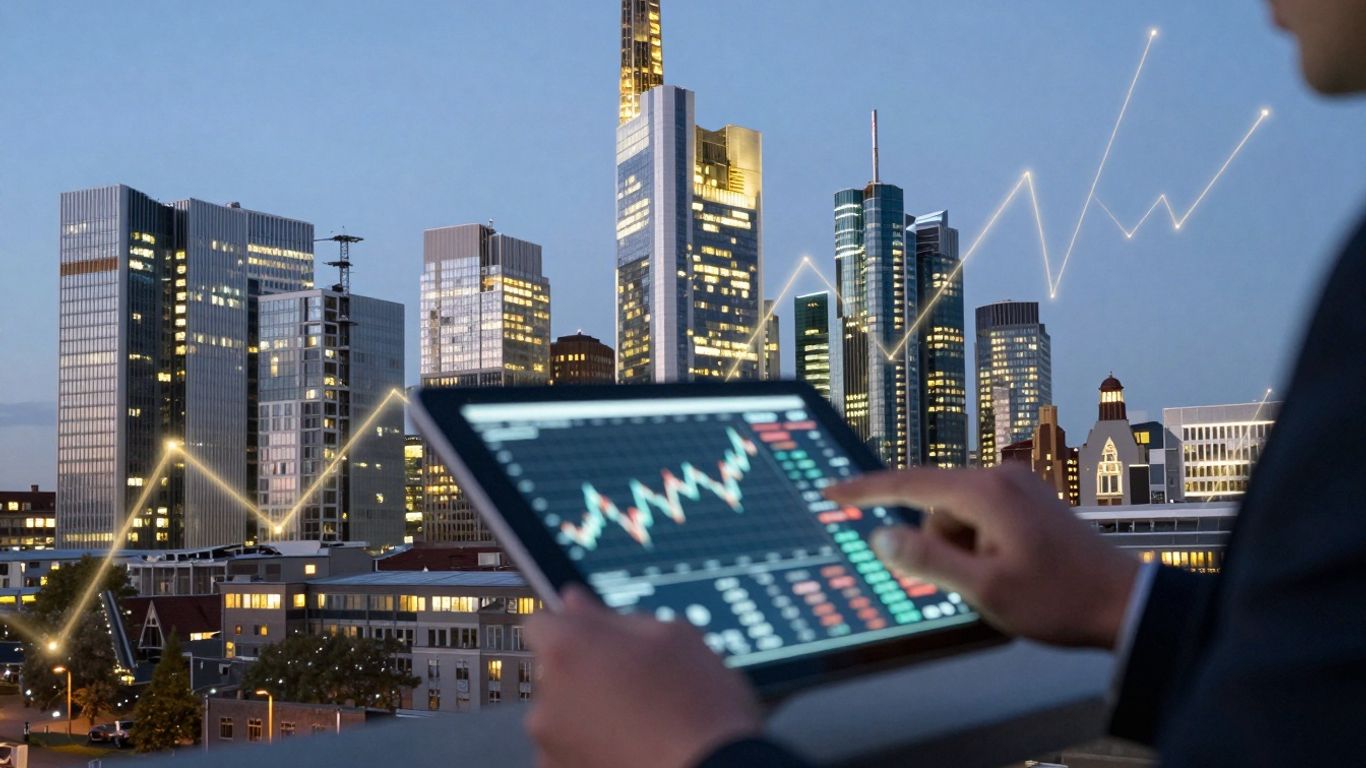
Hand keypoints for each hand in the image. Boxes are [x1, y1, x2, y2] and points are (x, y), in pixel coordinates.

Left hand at [524, 586, 762, 767]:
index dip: (572, 629)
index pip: (541, 622)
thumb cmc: (700, 707)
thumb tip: (576, 601)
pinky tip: (632, 748)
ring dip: (588, 714)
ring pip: (562, 714)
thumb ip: (613, 616)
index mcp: (568, 648)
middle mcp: (548, 696)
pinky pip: (568, 752)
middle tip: (635, 684)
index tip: (596, 639)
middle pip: (555, 672)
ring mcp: (550, 743)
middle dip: (584, 673)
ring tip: (640, 724)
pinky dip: (591, 749)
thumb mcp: (672, 636)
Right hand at [826, 464, 1140, 649]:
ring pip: (956, 517)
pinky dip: (979, 545)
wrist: (1124, 603)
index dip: (864, 490)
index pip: (908, 484)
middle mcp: (1000, 477)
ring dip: (962, 550)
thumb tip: (881, 537)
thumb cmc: (1058, 599)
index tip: (830, 491)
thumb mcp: (984, 588)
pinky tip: (1009, 570)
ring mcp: (1017, 486)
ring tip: (1002, 580)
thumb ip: (927, 561)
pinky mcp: (1028, 500)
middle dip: (937, 547)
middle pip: (934, 506)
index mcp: (985, 492)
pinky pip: (980, 518)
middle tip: (977, 583)